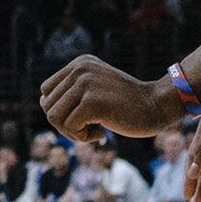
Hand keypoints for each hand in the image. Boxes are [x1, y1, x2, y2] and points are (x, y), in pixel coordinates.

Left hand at [39, 54, 182, 141]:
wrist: (158, 105)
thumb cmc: (128, 104)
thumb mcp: (96, 92)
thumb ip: (71, 96)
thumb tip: (42, 102)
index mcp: (79, 64)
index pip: (46, 91)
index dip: (59, 110)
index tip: (82, 117)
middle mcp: (80, 69)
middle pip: (47, 106)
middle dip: (64, 124)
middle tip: (88, 128)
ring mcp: (86, 83)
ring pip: (53, 117)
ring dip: (72, 132)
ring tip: (94, 131)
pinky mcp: (92, 101)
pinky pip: (69, 127)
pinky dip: (83, 138)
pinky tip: (102, 134)